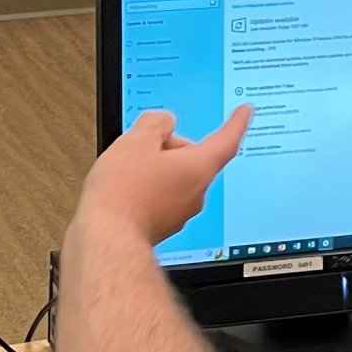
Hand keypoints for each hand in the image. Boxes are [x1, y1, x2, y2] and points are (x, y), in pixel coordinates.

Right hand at [77, 107, 252, 243]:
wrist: (106, 238)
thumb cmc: (123, 193)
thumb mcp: (136, 140)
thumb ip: (156, 123)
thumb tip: (163, 124)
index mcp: (198, 169)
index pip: (227, 140)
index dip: (236, 122)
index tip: (245, 112)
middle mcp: (196, 194)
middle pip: (192, 159)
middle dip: (171, 147)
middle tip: (143, 146)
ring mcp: (180, 213)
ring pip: (175, 179)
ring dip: (156, 170)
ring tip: (127, 173)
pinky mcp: (162, 226)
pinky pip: (162, 198)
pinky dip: (147, 190)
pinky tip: (125, 190)